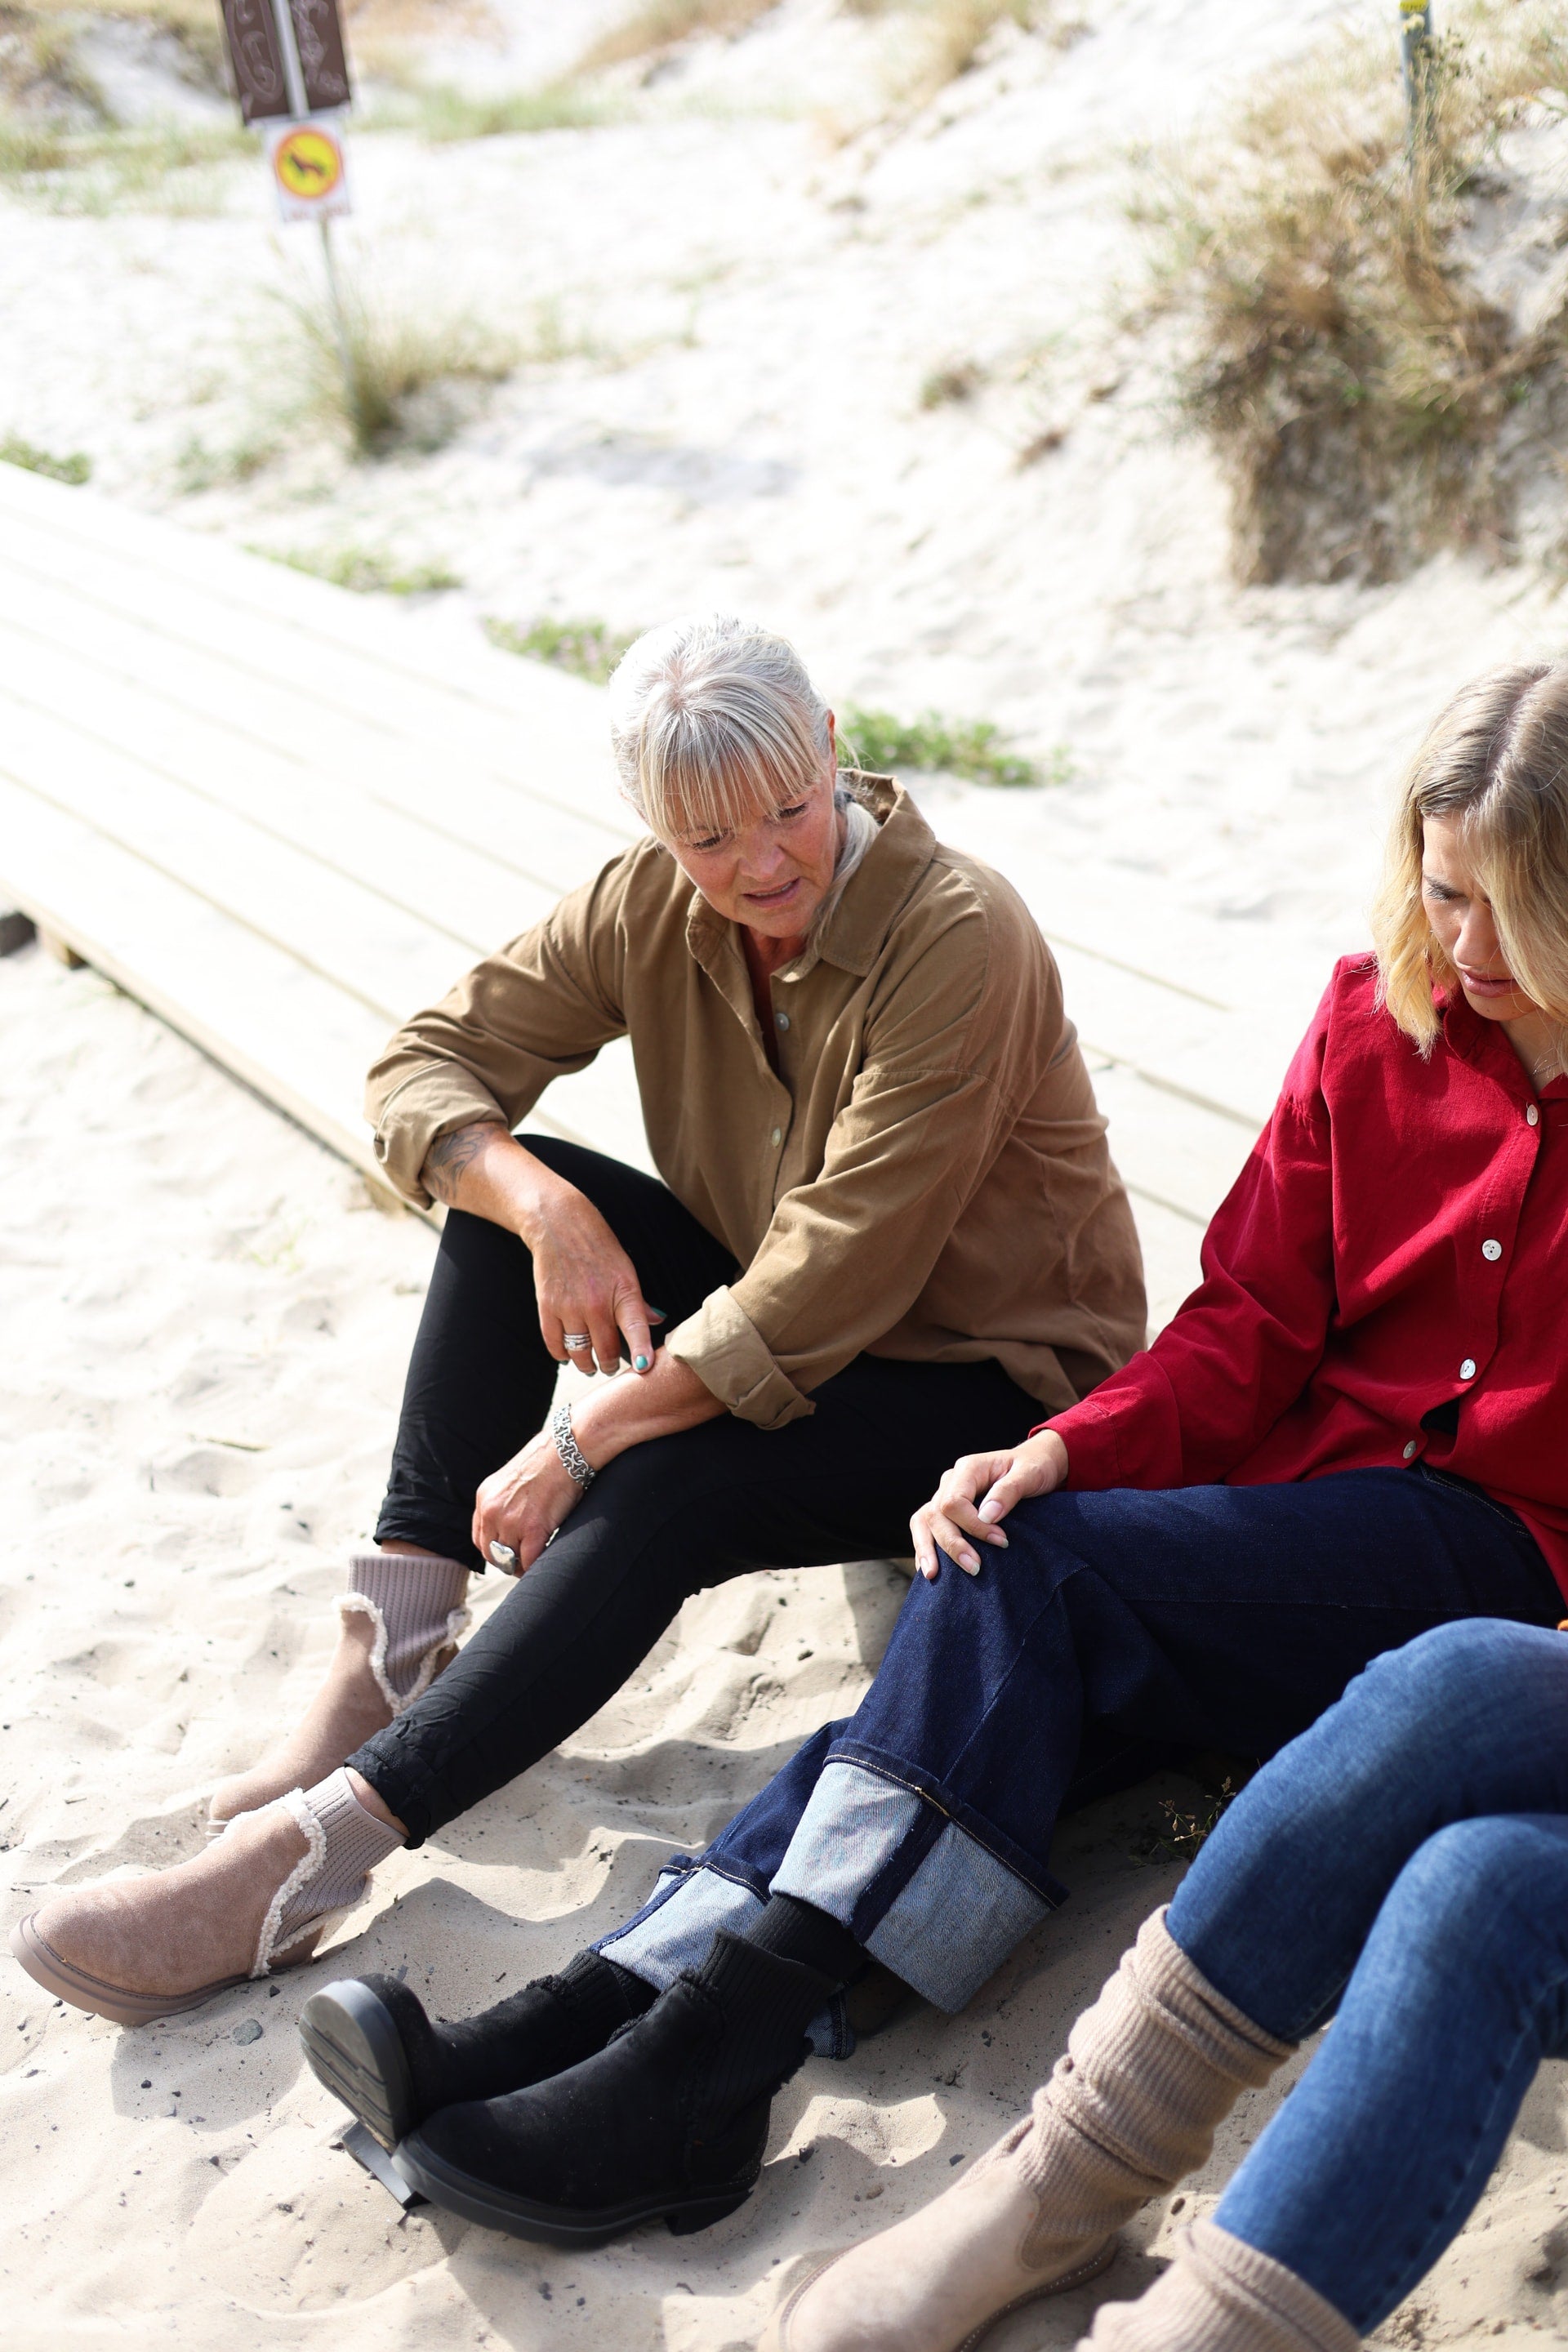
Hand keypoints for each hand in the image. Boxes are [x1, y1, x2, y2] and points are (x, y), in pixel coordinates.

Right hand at [420, 1126, 659, 1378]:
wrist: (559, 1224)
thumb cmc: (598, 1247)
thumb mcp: (626, 1270)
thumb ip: (638, 1301)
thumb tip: (656, 1321)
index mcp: (623, 1291)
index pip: (636, 1328)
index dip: (641, 1352)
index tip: (642, 1369)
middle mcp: (597, 1302)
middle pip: (606, 1349)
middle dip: (609, 1363)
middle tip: (610, 1366)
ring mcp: (570, 1307)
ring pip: (580, 1352)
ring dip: (586, 1364)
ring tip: (590, 1365)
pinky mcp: (547, 1307)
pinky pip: (555, 1344)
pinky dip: (562, 1355)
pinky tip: (568, 1355)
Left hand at [473, 1429, 584, 1574]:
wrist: (567, 1450)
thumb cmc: (549, 1460)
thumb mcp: (512, 1479)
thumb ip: (505, 1501)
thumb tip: (513, 1523)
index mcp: (484, 1497)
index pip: (479, 1537)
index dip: (494, 1550)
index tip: (508, 1553)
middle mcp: (492, 1510)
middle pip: (491, 1552)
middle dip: (506, 1561)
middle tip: (523, 1563)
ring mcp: (511, 1521)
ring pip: (509, 1559)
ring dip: (522, 1564)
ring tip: (535, 1562)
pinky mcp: (533, 1528)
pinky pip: (529, 1560)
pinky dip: (536, 1565)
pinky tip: (544, 1560)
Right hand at [910, 1430, 1067, 1579]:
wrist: (1036, 1465)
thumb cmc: (1035, 1468)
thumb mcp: (1030, 1474)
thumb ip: (1008, 1491)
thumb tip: (986, 1516)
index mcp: (969, 1469)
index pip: (954, 1501)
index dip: (972, 1525)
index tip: (1001, 1541)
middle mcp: (952, 1481)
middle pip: (936, 1514)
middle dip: (952, 1544)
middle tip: (975, 1568)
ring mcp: (946, 1495)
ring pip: (923, 1521)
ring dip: (926, 1549)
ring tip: (933, 1574)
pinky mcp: (949, 1510)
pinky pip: (926, 1527)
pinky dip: (925, 1547)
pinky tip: (932, 1570)